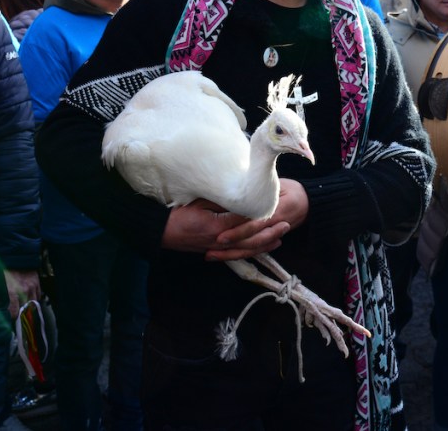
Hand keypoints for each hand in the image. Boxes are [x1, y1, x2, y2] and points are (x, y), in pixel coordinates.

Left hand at [4, 269, 40, 319]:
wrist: (15, 254)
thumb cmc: (3, 268)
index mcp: (12, 292)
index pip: (14, 312)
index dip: (13, 317)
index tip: (11, 318)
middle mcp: (23, 291)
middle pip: (24, 310)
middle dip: (21, 314)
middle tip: (18, 316)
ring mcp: (32, 287)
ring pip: (33, 304)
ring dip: (28, 308)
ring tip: (24, 310)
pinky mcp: (37, 283)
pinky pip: (38, 296)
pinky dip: (34, 300)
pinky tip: (29, 300)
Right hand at [161, 199, 287, 260]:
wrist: (160, 232)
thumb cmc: (177, 214)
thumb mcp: (199, 202)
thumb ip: (220, 200)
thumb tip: (240, 194)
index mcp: (217, 226)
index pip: (245, 221)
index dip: (261, 215)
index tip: (275, 207)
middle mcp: (220, 240)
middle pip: (251, 238)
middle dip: (269, 231)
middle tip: (286, 224)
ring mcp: (217, 248)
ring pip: (247, 248)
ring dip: (265, 243)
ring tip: (280, 237)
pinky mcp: (215, 251)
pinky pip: (238, 254)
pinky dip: (252, 251)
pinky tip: (263, 248)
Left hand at [208, 179, 308, 260]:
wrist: (310, 202)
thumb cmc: (290, 189)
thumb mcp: (278, 184)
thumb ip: (259, 188)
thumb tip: (234, 186)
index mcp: (276, 210)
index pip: (254, 224)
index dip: (237, 231)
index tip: (219, 235)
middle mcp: (275, 225)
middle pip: (251, 240)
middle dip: (231, 246)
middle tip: (211, 248)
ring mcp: (274, 234)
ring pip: (252, 248)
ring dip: (232, 254)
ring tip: (212, 255)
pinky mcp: (270, 238)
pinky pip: (255, 249)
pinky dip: (240, 254)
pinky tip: (225, 256)